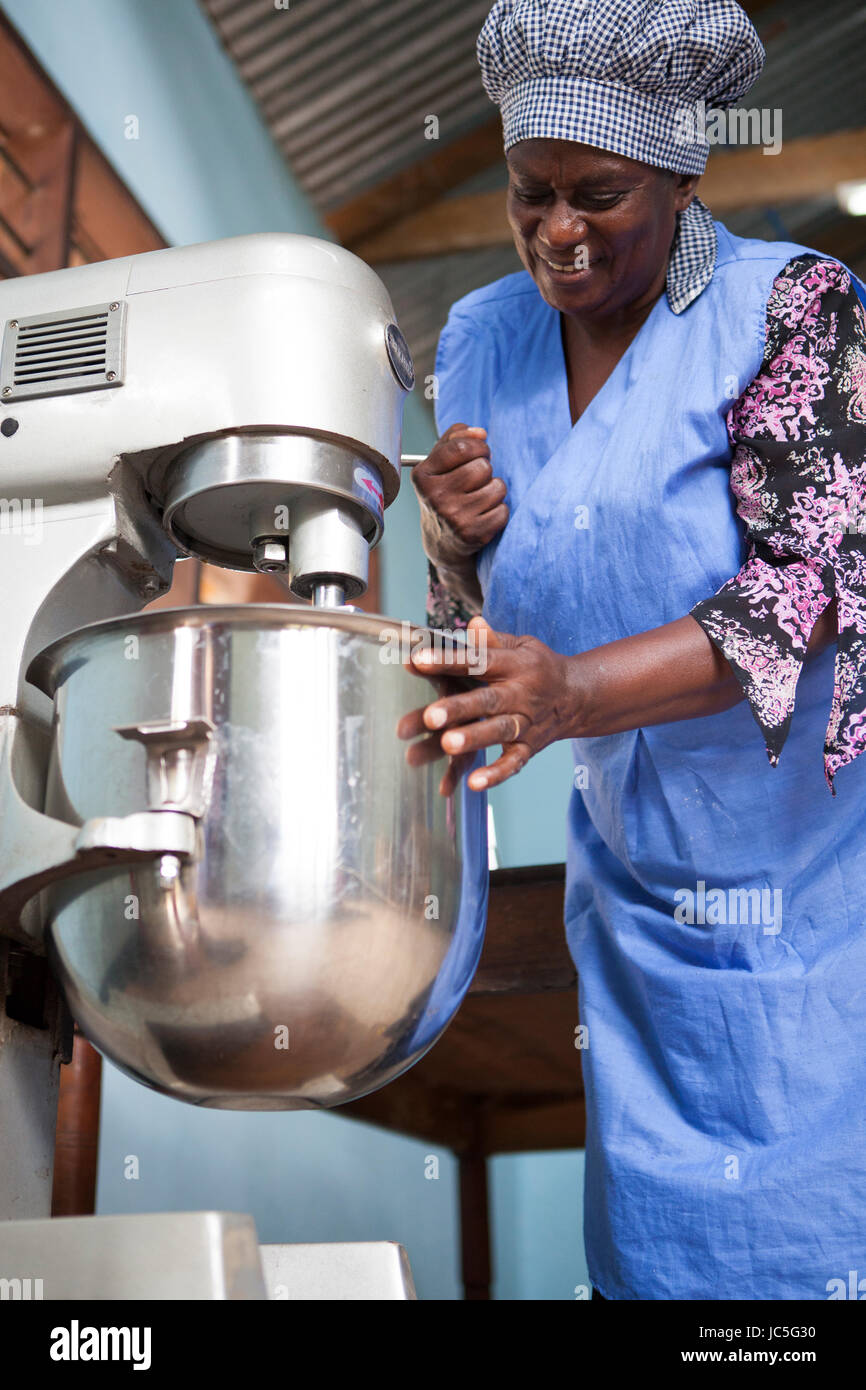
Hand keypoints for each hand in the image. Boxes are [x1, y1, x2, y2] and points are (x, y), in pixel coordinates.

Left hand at [398, 617, 581, 791]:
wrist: (578, 696)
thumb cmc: (538, 667)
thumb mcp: (521, 645)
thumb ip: (492, 639)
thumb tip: (471, 624)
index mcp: (515, 664)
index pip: (478, 660)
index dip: (448, 660)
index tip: (417, 660)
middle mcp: (521, 693)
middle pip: (488, 700)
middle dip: (459, 708)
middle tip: (431, 716)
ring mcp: (526, 722)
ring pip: (499, 731)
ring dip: (474, 738)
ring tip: (447, 745)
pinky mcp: (529, 747)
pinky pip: (513, 762)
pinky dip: (496, 774)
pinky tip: (473, 783)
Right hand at [411, 423, 508, 555]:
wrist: (442, 540)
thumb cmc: (445, 492)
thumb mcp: (440, 463)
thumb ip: (455, 438)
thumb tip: (480, 433)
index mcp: (423, 475)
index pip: (461, 448)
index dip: (478, 446)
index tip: (480, 452)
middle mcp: (435, 497)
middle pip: (483, 467)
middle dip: (486, 470)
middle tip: (476, 481)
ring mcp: (453, 517)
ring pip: (497, 487)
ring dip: (495, 490)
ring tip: (480, 498)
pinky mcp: (471, 534)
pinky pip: (503, 511)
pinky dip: (499, 511)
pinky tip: (483, 515)